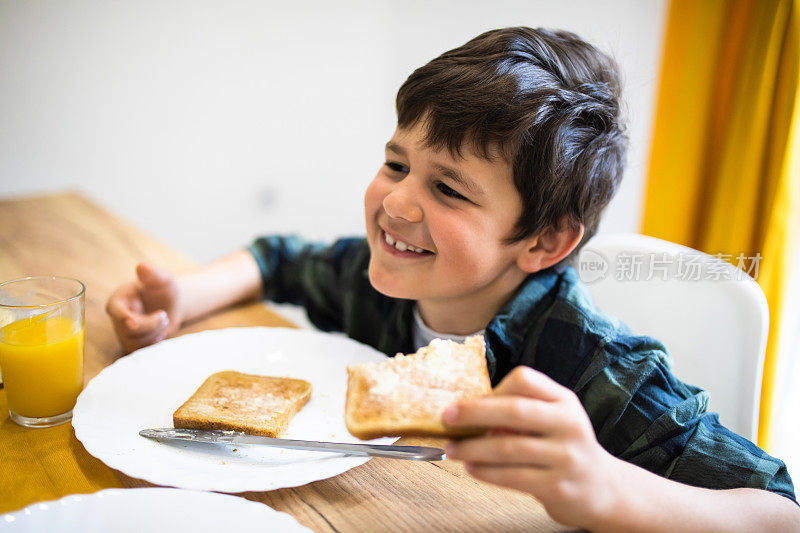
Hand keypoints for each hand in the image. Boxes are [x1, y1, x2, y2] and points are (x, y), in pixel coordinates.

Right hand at [105, 263, 183, 352]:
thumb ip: (153, 274)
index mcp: (120, 299)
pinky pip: (140, 350)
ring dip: (154, 333)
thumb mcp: (163, 280)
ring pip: (134, 341)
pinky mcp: (132, 343)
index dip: (122, 317)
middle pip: (127, 329)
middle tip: (164, 315)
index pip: (114, 310)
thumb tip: (141, 266)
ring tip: (162, 321)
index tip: (134, 322)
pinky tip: (159, 332)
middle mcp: (118, 317)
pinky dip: (154, 342)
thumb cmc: (164, 290)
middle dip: (150, 324)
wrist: (172, 306)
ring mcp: (123, 332)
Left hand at [443, 366, 620, 528]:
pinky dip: (486, 472)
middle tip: (447, 417)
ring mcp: (566, 456)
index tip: (468, 401)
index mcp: (563, 400)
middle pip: (515, 410)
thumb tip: (467, 410)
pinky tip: (471, 468)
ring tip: (452, 449)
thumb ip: (520, 410)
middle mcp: (569, 424)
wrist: (601, 489)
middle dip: (474, 412)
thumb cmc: (563, 447)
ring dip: (472, 448)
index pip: (524, 379)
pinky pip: (512, 476)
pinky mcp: (558, 487)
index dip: (492, 389)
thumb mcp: (552, 419)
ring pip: (508, 448)